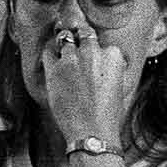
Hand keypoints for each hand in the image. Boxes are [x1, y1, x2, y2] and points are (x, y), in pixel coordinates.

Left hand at [41, 27, 130, 144]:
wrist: (92, 132)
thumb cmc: (106, 115)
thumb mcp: (118, 86)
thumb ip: (110, 68)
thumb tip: (101, 61)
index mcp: (113, 57)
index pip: (105, 44)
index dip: (99, 53)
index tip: (95, 61)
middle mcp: (92, 53)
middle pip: (85, 34)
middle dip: (82, 40)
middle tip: (79, 48)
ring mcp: (72, 59)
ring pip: (66, 39)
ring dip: (66, 45)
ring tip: (65, 54)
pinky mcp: (55, 69)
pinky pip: (49, 51)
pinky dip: (50, 52)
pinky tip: (53, 57)